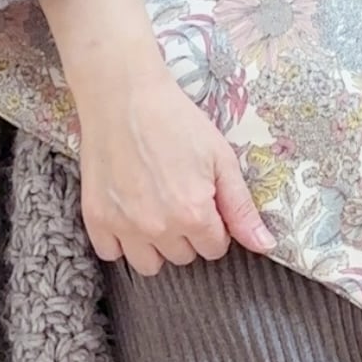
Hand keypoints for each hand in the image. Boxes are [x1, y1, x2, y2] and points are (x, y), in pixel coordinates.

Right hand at [71, 53, 277, 274]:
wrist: (124, 96)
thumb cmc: (176, 122)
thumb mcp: (220, 159)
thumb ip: (241, 208)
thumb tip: (265, 245)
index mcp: (193, 215)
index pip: (214, 249)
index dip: (214, 226)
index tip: (204, 201)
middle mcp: (158, 228)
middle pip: (183, 256)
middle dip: (187, 234)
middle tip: (177, 197)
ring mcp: (123, 226)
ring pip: (148, 264)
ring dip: (155, 245)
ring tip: (154, 212)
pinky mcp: (96, 218)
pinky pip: (111, 254)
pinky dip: (121, 241)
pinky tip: (128, 215)